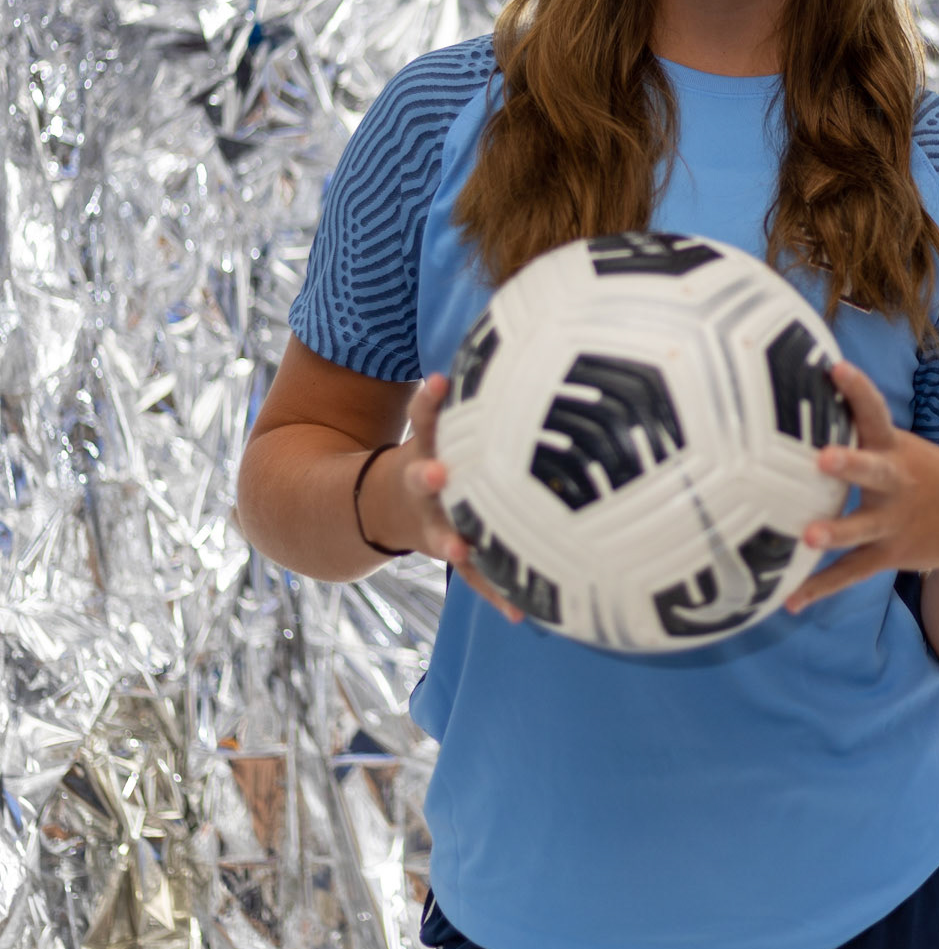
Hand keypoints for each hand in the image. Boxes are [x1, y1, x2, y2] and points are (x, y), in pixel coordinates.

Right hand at [399, 373, 523, 623]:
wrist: (385, 507)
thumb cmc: (442, 452)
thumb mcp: (444, 423)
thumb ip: (480, 395)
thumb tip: (544, 337)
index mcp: (426, 446)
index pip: (423, 416)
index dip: (429, 399)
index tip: (439, 381)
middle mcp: (425, 484)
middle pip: (421, 477)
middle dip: (427, 474)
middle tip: (436, 471)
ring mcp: (433, 522)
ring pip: (440, 533)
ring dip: (452, 541)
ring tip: (460, 549)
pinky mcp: (453, 553)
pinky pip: (476, 577)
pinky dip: (496, 592)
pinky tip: (520, 611)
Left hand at [784, 361, 938, 612]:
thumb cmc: (921, 472)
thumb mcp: (900, 444)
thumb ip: (856, 425)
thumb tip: (796, 392)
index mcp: (895, 448)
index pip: (875, 411)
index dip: (857, 389)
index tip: (836, 368)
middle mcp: (894, 483)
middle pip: (871, 470)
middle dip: (848, 464)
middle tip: (823, 458)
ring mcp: (893, 521)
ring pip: (860, 528)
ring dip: (836, 532)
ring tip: (808, 537)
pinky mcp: (889, 554)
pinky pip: (850, 573)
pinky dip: (819, 588)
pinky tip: (789, 601)